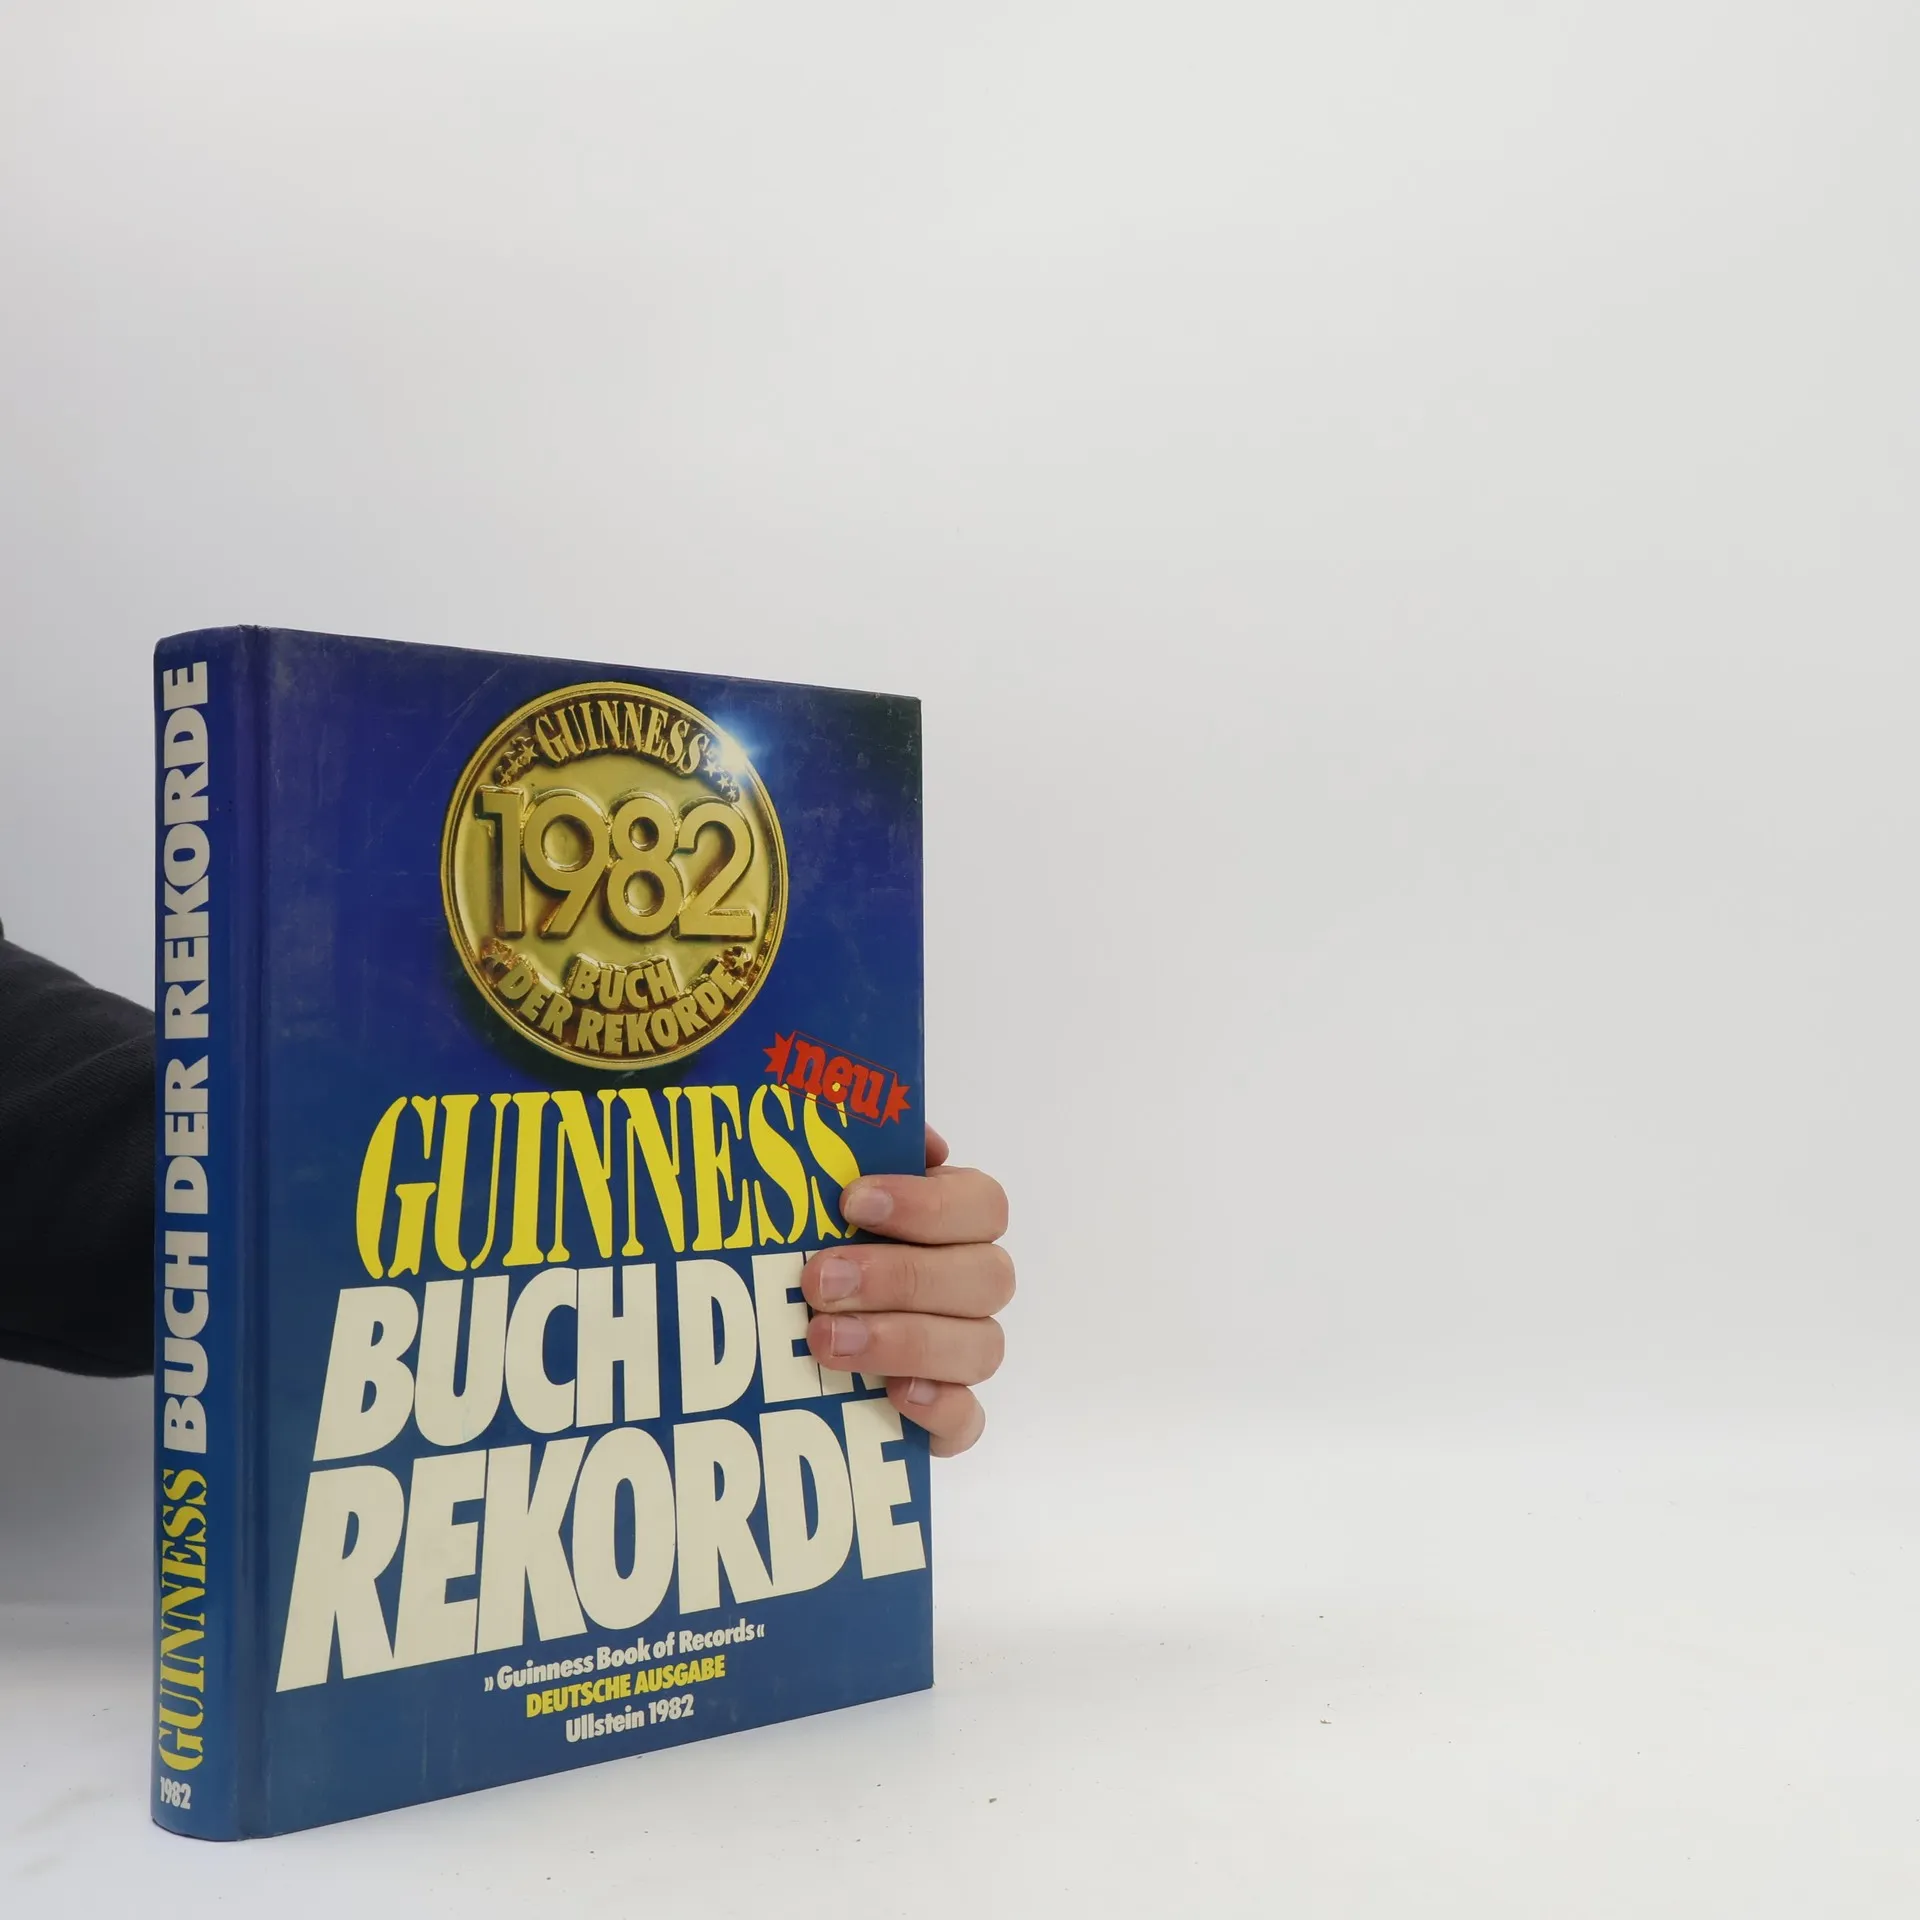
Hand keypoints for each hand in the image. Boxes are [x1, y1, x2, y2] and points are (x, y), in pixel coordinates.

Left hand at [801, 1126, 1011, 1455]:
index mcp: (955, 1220)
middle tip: (820, 1280)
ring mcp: (965, 1352)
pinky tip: (894, 1395)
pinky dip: (940, 1410)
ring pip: (980, 1347)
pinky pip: (969, 1420)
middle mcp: (972, 1283)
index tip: (852, 1201)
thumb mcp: (817, 1189)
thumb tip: (887, 1128)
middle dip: (900, 1277)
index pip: (982, 1204)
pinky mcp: (947, 1416)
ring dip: (904, 1340)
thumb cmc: (810, 1242)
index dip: (926, 1204)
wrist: (780, 1328)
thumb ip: (848, 1148)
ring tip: (825, 1341)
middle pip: (986, 1277)